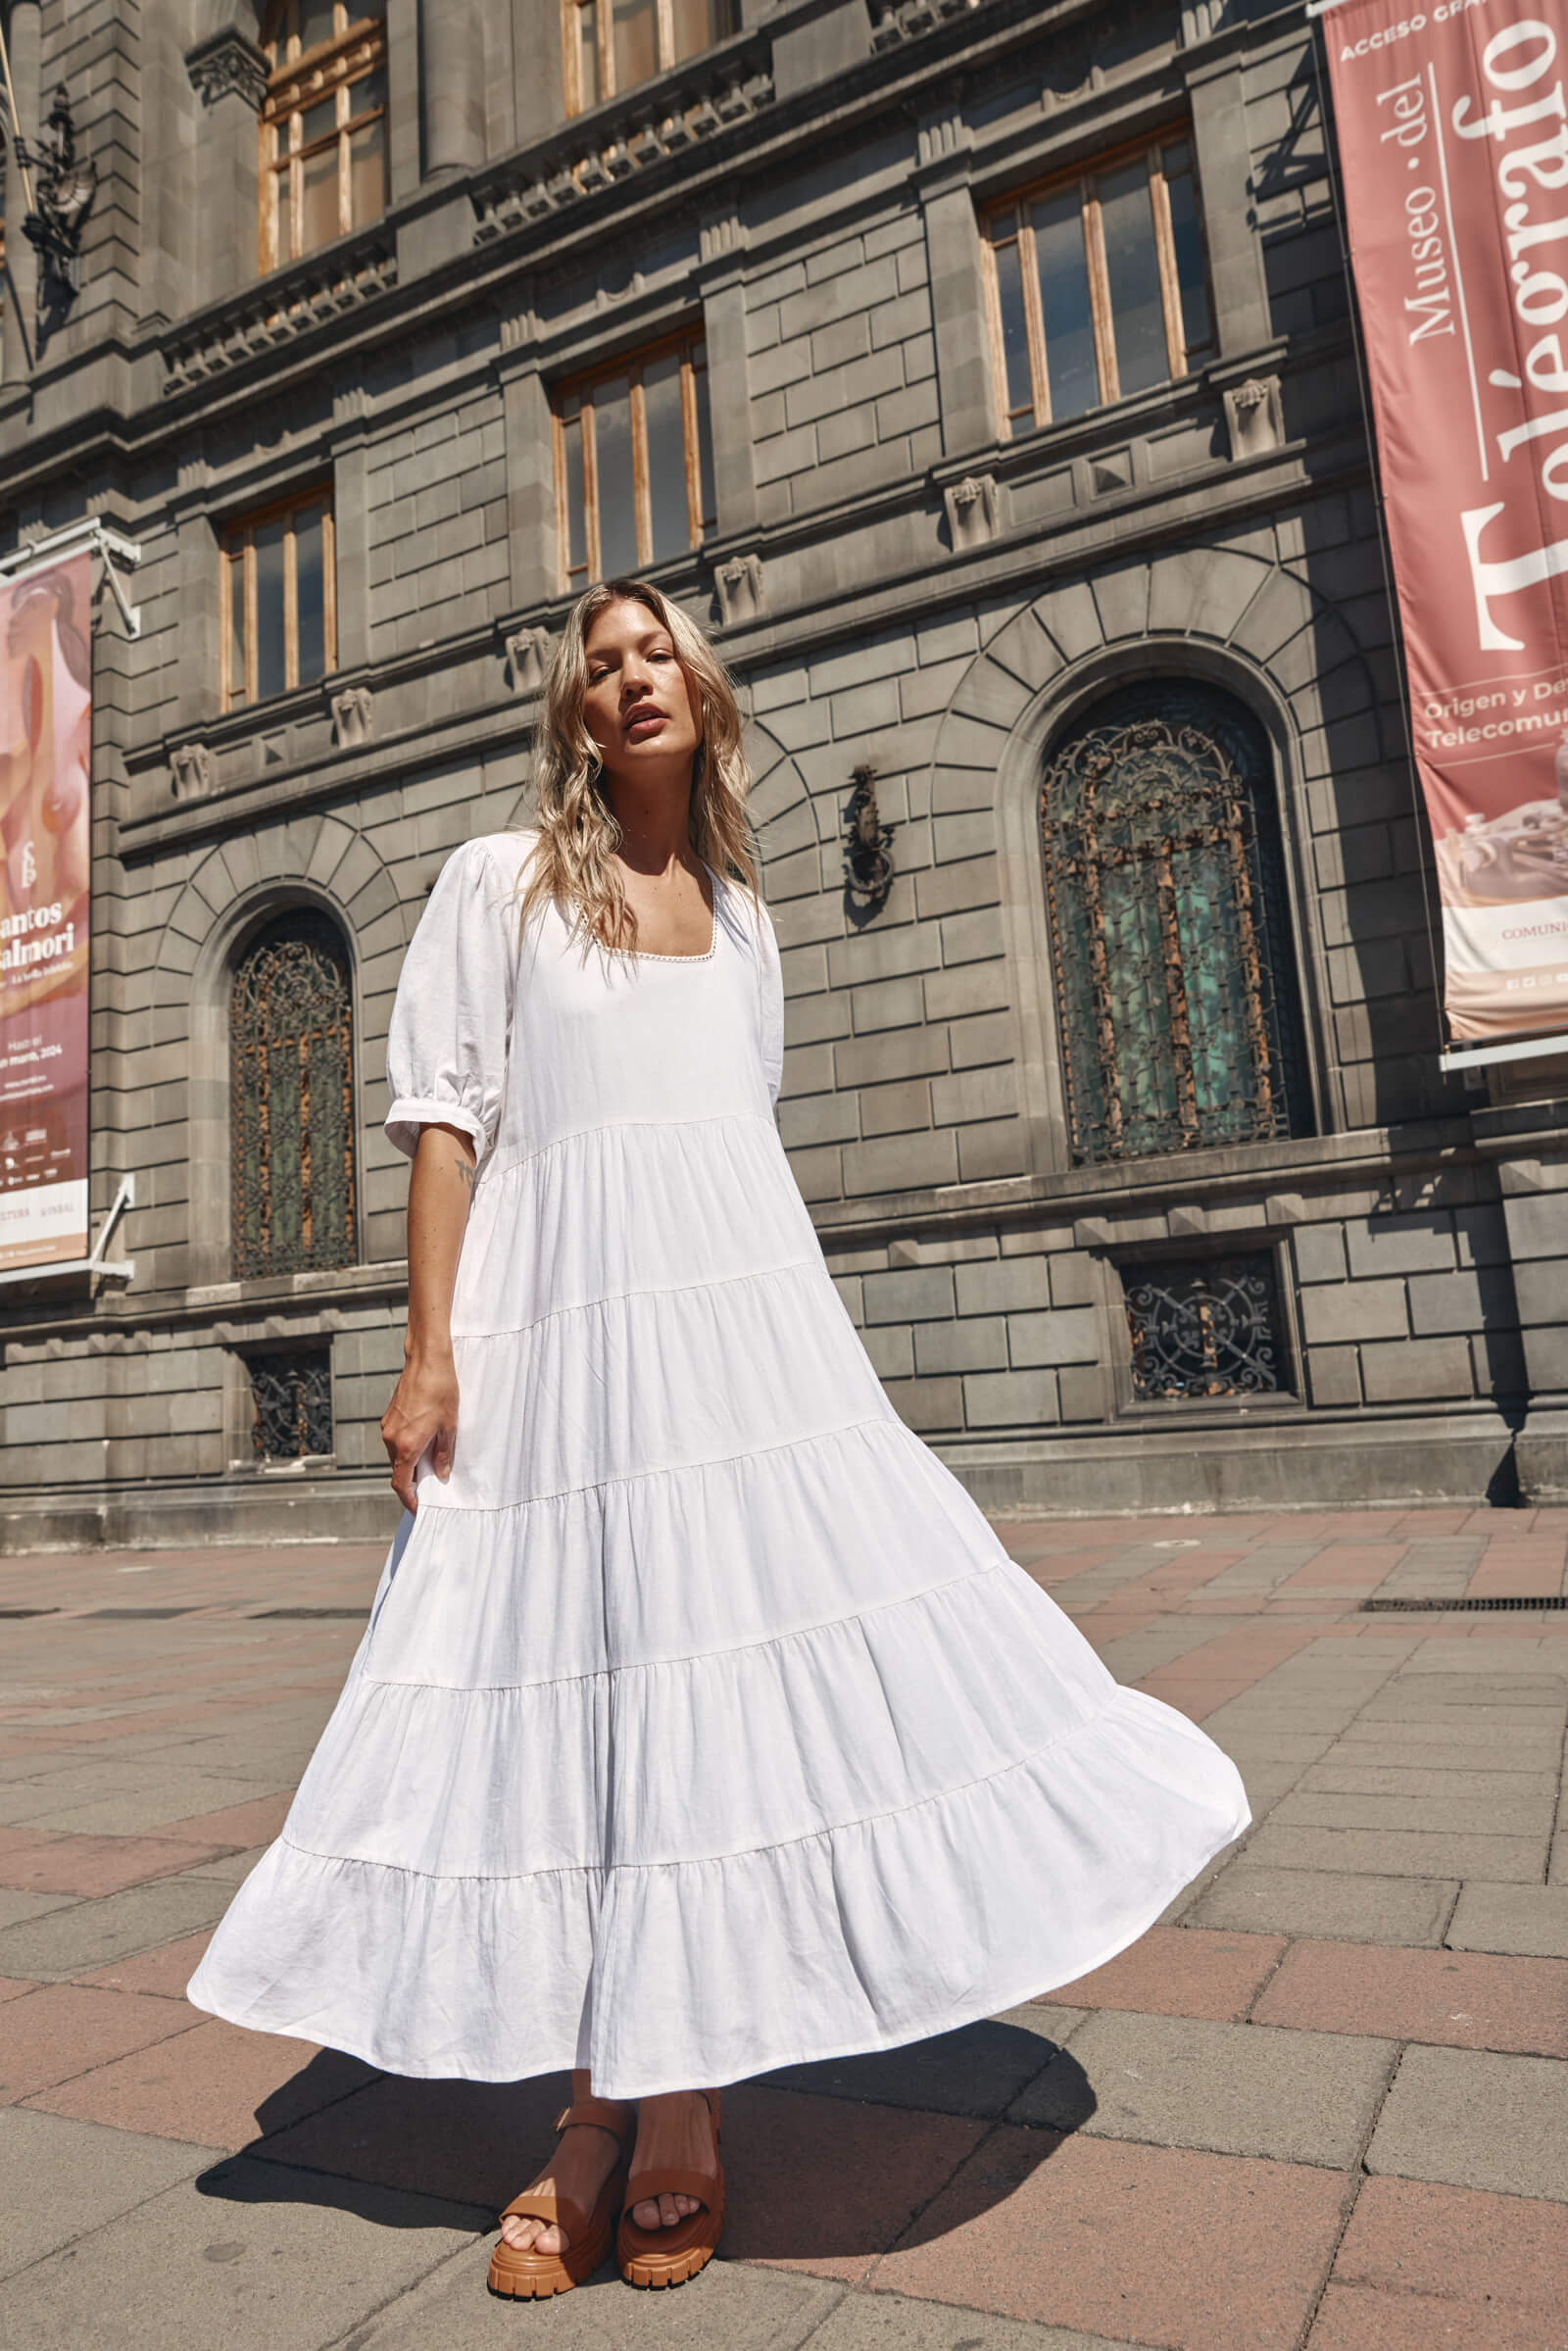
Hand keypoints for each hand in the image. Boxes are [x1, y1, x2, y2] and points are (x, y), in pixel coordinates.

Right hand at [380, 1350, 458, 1513]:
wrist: (427, 1361)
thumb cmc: (440, 1391)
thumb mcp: (449, 1427)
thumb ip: (443, 1455)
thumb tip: (441, 1475)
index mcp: (406, 1445)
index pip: (400, 1483)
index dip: (409, 1499)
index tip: (418, 1508)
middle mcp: (391, 1439)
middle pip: (399, 1470)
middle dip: (414, 1479)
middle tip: (433, 1480)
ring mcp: (387, 1427)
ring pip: (397, 1455)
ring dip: (411, 1461)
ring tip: (433, 1456)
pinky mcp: (389, 1417)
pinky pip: (395, 1441)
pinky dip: (407, 1446)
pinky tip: (425, 1438)